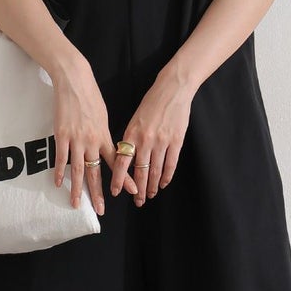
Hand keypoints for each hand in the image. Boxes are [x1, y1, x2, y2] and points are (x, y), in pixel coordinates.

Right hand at [51, 58, 140, 213]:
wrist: (74, 80)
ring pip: (78, 169)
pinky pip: (61, 158)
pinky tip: (59, 183)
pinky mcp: (61, 135)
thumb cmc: (90, 96)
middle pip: (96, 172)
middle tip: (101, 210)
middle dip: (99, 192)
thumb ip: (103, 134)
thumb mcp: (102, 116)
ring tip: (76, 204)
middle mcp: (92, 140)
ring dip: (78, 189)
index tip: (131, 191)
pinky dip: (59, 172)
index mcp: (104, 135)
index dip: (124, 177)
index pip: (117, 162)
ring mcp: (76, 139)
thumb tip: (106, 147)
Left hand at [111, 68, 195, 206]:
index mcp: (131, 133)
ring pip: (155, 170)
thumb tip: (124, 157)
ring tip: (149, 196)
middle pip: (139, 171)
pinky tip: (163, 184)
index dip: (118, 179)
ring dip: (151, 186)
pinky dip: (166, 176)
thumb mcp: (135, 119)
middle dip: (137, 189)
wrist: (172, 89)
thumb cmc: (152, 102)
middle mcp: (145, 140)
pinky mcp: (176, 141)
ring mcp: (162, 141)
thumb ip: (130, 138)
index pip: (121, 161)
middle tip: (136, 202)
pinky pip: (171, 164)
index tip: (114, 192)